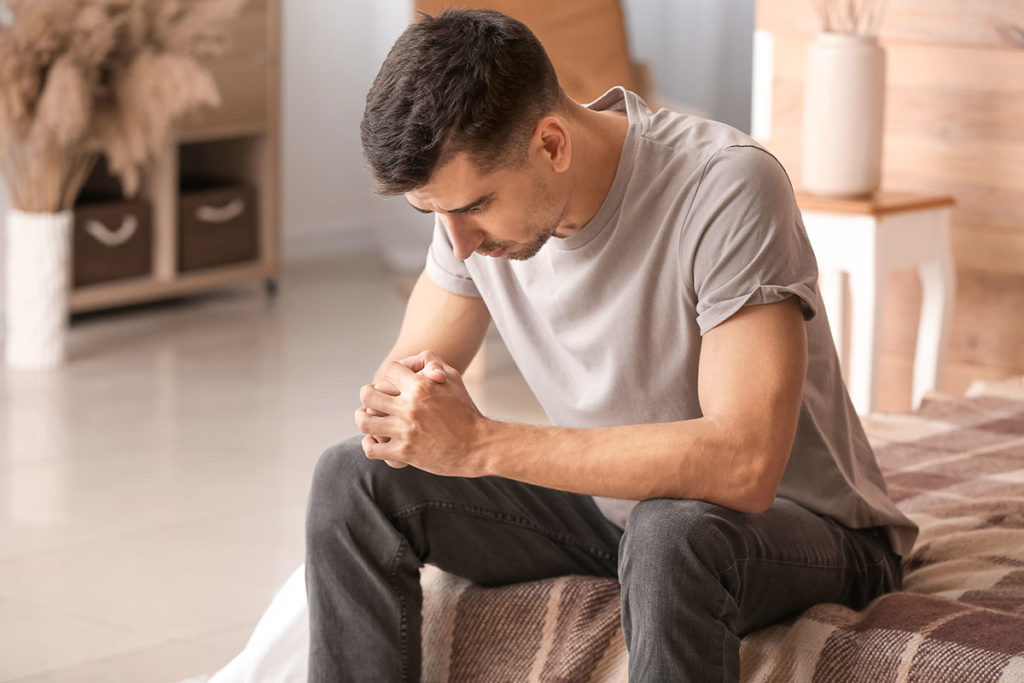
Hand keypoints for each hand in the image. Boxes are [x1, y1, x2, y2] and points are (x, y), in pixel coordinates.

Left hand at [355, 350, 486, 476]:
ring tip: (366, 417)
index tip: (393, 382)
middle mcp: (410, 407)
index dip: (390, 374)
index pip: (389, 371)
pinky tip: (374, 440)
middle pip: (369, 394)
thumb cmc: (466, 411)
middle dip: (368, 394)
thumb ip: (432, 362)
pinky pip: (372, 448)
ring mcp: (405, 431)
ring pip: (365, 421)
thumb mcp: (454, 378)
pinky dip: (369, 444)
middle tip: (372, 398)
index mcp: (421, 387)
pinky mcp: (404, 453)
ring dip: (362, 418)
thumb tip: (413, 360)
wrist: (478, 446)